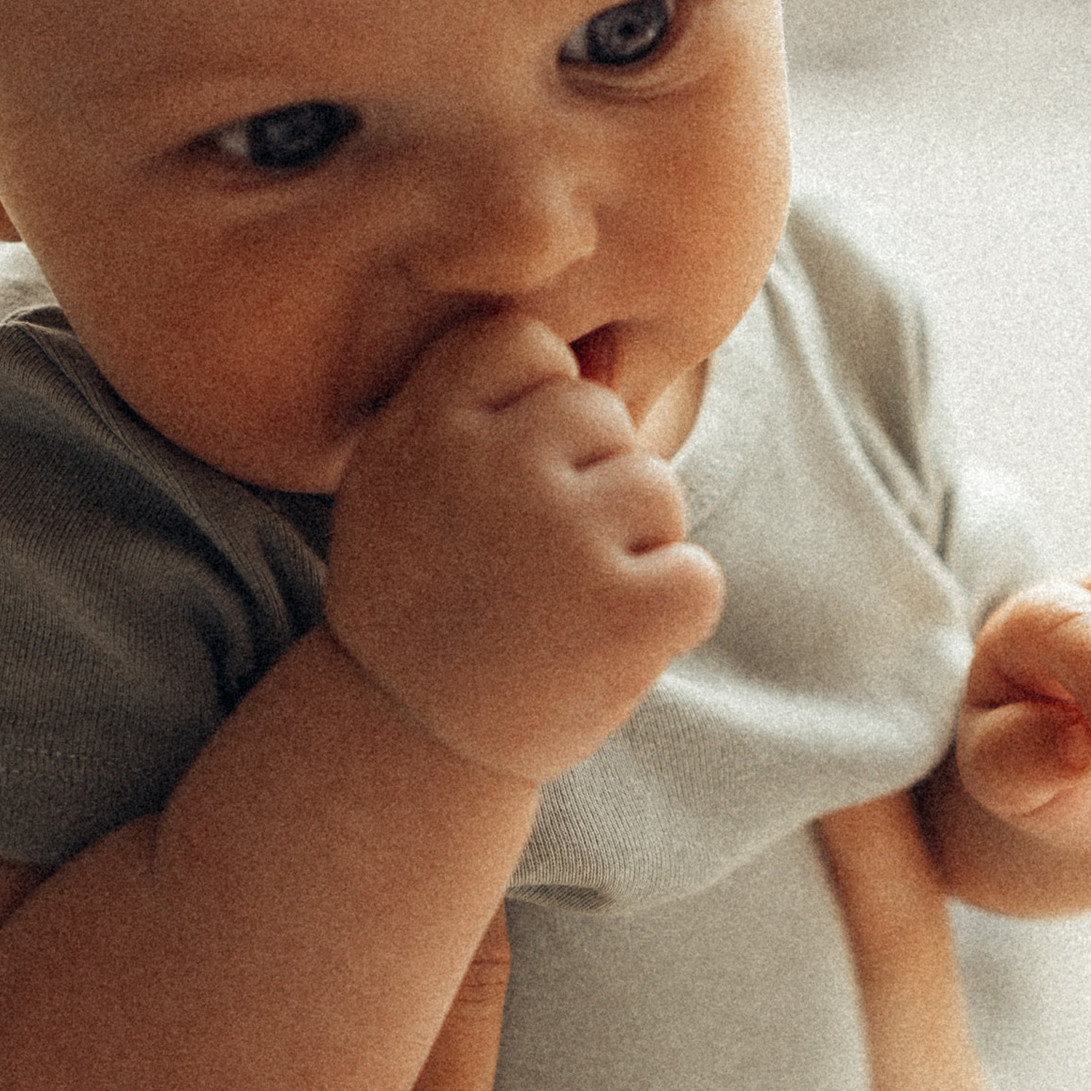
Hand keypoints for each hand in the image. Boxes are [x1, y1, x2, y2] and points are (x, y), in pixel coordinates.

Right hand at [324, 309, 723, 782]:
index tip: (489, 488)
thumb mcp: (393, 478)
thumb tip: (594, 347)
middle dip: (582, 482)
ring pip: (654, 491)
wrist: (404, 745)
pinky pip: (696, 574)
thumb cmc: (414, 602)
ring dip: (626, 550)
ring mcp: (567, 538)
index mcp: (428, 426)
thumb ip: (466, 398)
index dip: (527, 412)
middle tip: (524, 568)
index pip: (526, 345)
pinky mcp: (632, 610)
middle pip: (599, 414)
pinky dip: (665, 616)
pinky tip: (599, 647)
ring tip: (556, 610)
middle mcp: (496, 469)